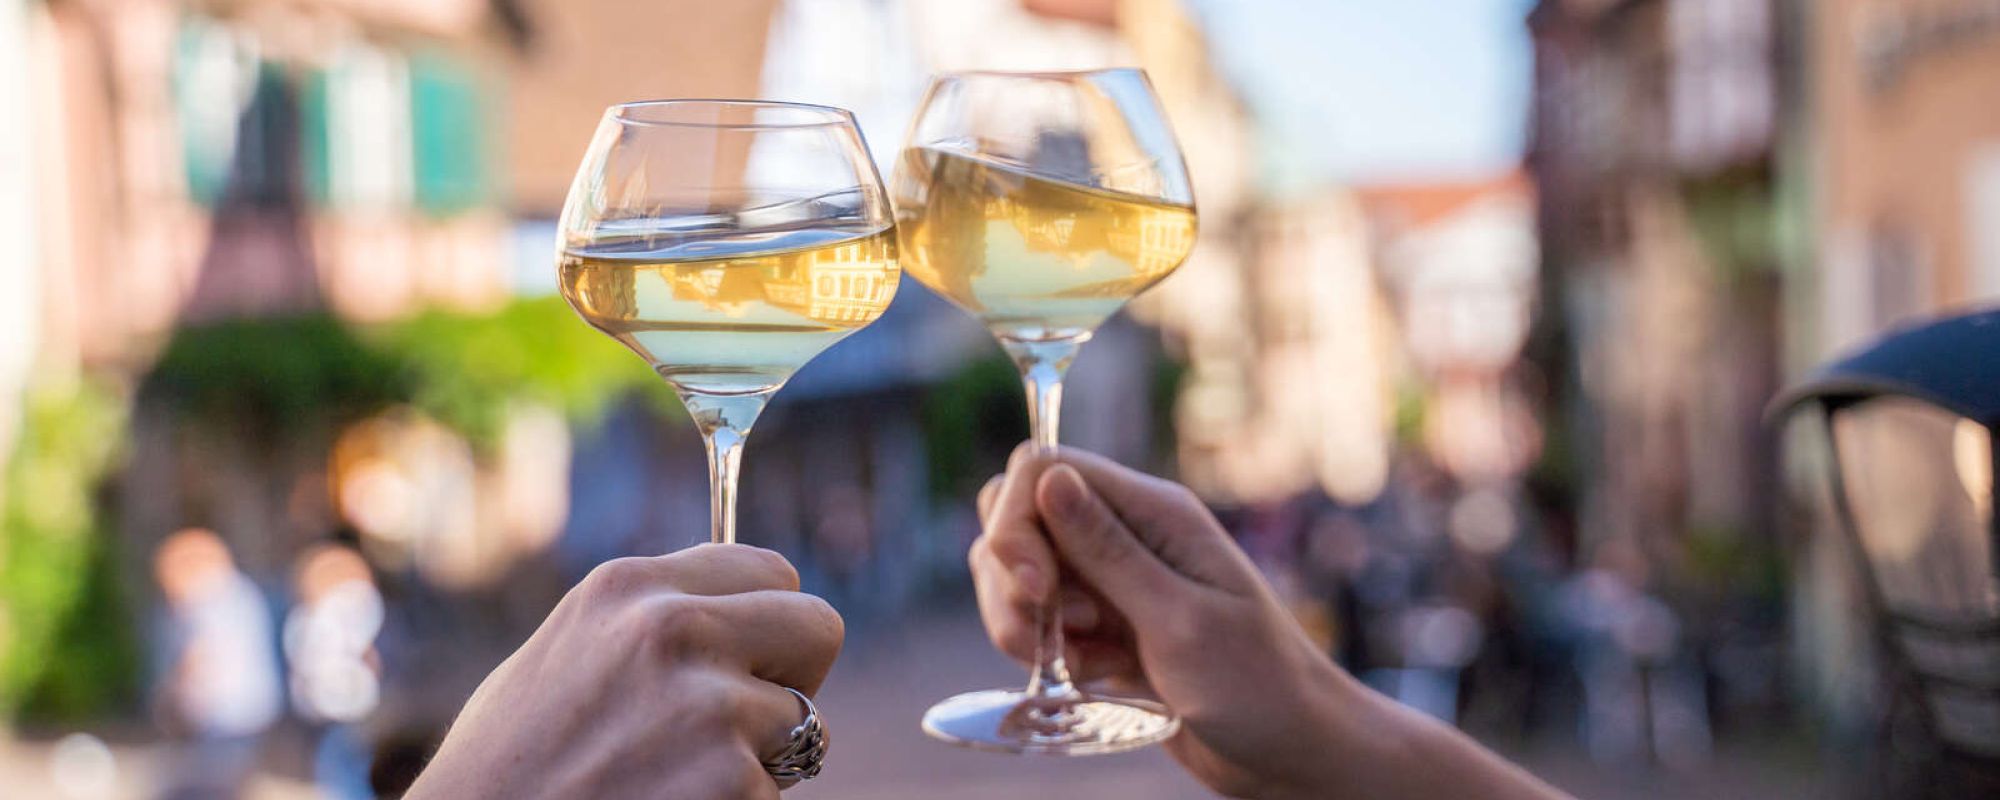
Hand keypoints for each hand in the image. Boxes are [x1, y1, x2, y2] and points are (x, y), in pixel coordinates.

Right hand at [408, 545, 841, 799]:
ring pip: (802, 720)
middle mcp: (672, 630)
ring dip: (760, 756)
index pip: (769, 571)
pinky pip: (776, 789)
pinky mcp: (733, 782)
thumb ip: (647, 623)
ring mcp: (709, 706)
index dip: (764, 624)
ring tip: (676, 779)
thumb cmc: (506, 769)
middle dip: (793, 676)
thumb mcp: (567, 656)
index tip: (744, 660)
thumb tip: (731, 611)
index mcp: (627, 587)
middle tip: (743, 722)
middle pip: (816, 625)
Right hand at [969, 446, 1565, 799]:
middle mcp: (1126, 534)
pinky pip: (1039, 621)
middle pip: (1018, 518)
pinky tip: (1094, 678)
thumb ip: (1108, 551)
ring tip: (1080, 663)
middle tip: (1055, 633)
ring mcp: (1110, 581)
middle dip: (1011, 578)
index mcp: (1152, 512)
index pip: (1042, 468)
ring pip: (1018, 574)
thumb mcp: (1179, 619)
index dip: (1016, 522)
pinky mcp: (1101, 626)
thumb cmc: (1256, 684)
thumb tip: (1048, 477)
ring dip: (1023, 622)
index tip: (1036, 589)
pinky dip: (1044, 652)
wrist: (1290, 751)